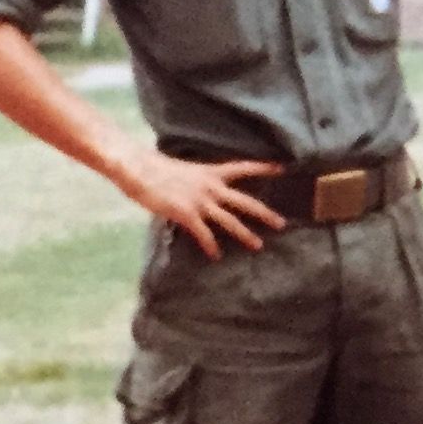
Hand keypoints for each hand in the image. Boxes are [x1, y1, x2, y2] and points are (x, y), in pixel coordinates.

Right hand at [115, 150, 288, 256]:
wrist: (139, 169)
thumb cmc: (154, 168)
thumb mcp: (183, 170)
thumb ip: (196, 181)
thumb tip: (198, 188)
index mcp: (210, 173)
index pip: (243, 168)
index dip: (263, 168)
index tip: (283, 168)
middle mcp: (210, 187)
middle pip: (245, 202)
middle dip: (265, 213)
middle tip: (282, 224)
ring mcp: (200, 201)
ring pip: (230, 221)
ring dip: (245, 234)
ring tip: (258, 245)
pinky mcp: (187, 214)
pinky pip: (204, 234)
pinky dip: (210, 246)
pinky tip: (215, 255)